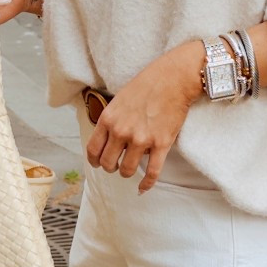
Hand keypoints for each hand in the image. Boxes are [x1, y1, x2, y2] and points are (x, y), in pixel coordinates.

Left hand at [87, 41, 202, 191]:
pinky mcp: (161, 144)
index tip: (98, 163)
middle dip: (111, 167)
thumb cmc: (147, 84)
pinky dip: (146, 184)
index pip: (93, 149)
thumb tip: (107, 138)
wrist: (173, 78)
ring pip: (127, 170)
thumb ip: (111, 119)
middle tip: (117, 165)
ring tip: (130, 168)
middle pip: (108, 163)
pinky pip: (152, 172)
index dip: (94, 160)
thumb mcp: (119, 99)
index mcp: (108, 119)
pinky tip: (142, 188)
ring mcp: (141, 139)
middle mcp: (122, 131)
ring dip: (127, 173)